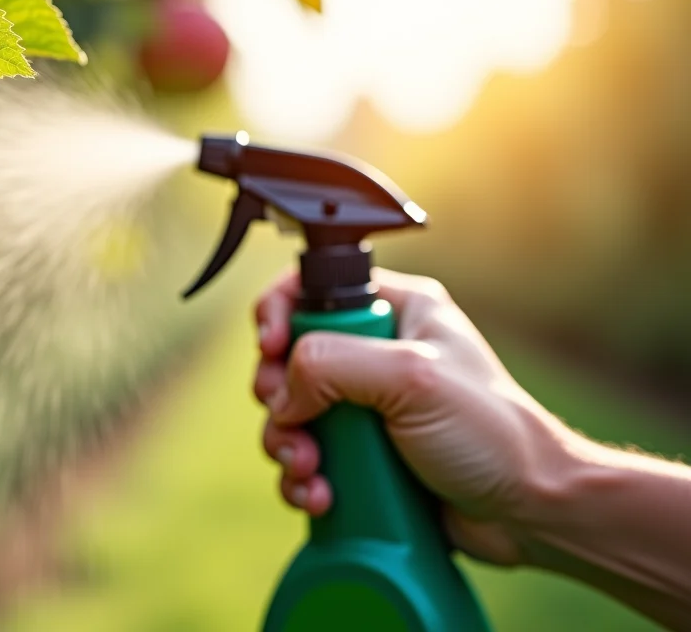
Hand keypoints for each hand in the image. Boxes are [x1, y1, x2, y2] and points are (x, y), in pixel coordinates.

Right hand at [254, 268, 578, 564]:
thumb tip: (284, 390)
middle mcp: (376, 353)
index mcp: (396, 310)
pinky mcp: (361, 454)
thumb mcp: (412, 377)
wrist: (528, 512)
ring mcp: (366, 406)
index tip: (271, 349)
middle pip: (288, 359)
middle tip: (292, 420)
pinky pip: (306, 459)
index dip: (278, 315)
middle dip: (278, 396)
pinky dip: (302, 479)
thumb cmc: (493, 435)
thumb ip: (334, 363)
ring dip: (286, 446)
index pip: (311, 288)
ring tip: (310, 471)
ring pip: (289, 415)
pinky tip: (319, 496)